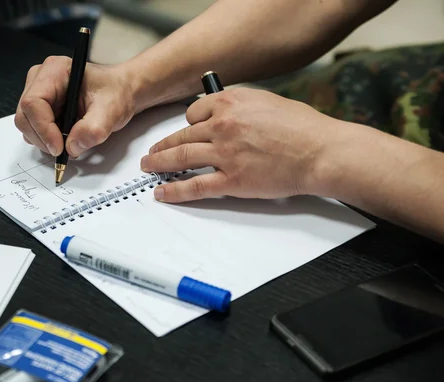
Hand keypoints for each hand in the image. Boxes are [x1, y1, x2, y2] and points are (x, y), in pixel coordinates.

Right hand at [15, 57, 136, 156]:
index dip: (43, 129)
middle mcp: (41, 79)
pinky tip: (66, 137)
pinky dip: (47, 141)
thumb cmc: (115, 92)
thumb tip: (72, 146)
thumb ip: (93, 129)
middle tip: (64, 151)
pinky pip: (34, 130)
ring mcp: (39, 94)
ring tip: (70, 141)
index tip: (59, 148)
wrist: (121, 93)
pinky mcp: (41, 109)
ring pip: (27, 125)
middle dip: (43, 138)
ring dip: (45, 141)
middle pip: (25, 116)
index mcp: (55, 70)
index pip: (33, 102)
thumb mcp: (111, 110)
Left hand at [140, 87, 336, 202]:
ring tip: (149, 167)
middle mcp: (222, 126)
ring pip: (180, 158)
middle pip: (181, 135)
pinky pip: (194, 186)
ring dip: (159, 163)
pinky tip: (162, 192)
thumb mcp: (268, 102)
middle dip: (162, 145)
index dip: (187, 124)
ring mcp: (224, 154)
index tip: (184, 132)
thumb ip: (241, 107)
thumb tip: (226, 113)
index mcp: (230, 103)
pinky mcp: (231, 180)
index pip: (194, 112)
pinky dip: (174, 190)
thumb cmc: (303, 128)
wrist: (320, 151)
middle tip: (152, 152)